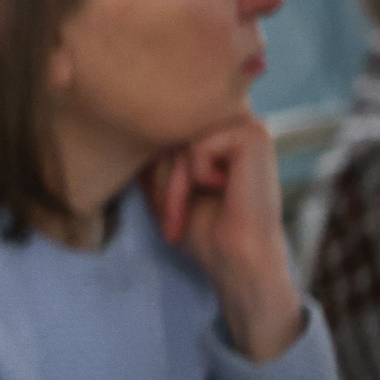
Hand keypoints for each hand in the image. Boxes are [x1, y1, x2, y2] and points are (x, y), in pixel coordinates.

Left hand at [141, 114, 304, 362]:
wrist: (237, 259)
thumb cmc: (204, 230)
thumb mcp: (163, 189)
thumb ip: (151, 159)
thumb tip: (125, 132)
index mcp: (217, 131)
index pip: (160, 134)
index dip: (154, 173)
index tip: (164, 210)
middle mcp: (232, 120)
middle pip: (167, 135)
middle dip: (161, 180)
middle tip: (174, 216)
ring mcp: (245, 123)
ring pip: (179, 140)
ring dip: (174, 183)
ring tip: (188, 210)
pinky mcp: (254, 133)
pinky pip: (197, 145)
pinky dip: (196, 174)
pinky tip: (223, 189)